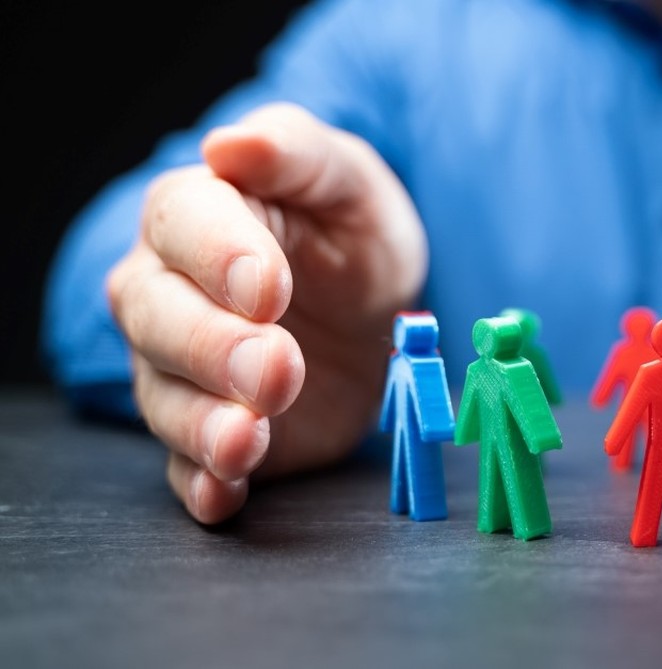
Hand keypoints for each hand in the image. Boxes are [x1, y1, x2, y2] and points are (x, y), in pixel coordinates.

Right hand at [106, 103, 426, 523]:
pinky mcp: (216, 431)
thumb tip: (230, 142)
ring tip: (249, 439)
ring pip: (167, 400)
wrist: (375, 310)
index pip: (184, 226)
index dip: (219, 257)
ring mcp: (187, 371)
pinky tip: (226, 493)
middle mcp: (171, 295)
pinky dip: (204, 484)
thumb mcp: (347, 180)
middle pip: (160, 320)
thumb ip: (295, 152)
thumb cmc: (349, 234)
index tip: (269, 288)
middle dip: (215, 348)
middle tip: (277, 367)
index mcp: (199, 217)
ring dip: (205, 426)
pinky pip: (189, 467)